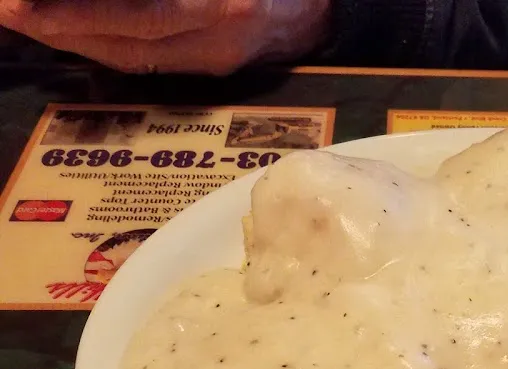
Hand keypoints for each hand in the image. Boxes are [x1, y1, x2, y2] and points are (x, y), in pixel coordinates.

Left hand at [0, 0, 330, 74]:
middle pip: (127, 46)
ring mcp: (215, 61)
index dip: (80, 14)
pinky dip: (106, 49)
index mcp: (222, 10)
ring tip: (29, 22)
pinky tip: (74, 34)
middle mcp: (217, 43)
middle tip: (12, 14)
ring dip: (77, 42)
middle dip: (65, 31)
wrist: (321, 11)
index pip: (141, 17)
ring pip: (133, 60)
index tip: (26, 6)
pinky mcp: (213, 68)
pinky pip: (149, 62)